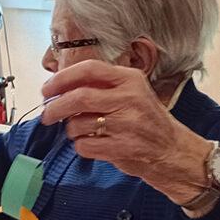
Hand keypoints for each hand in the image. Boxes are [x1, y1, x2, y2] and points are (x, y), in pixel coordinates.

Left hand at [40, 60, 211, 204]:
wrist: (172, 150)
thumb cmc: (144, 120)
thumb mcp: (130, 92)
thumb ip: (100, 86)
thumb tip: (57, 87)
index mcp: (130, 79)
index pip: (89, 69)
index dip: (62, 78)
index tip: (47, 89)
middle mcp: (130, 98)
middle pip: (79, 97)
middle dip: (55, 107)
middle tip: (47, 115)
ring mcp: (128, 124)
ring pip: (78, 124)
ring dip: (71, 130)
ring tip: (82, 131)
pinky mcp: (123, 147)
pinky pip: (84, 146)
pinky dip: (80, 146)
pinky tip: (92, 144)